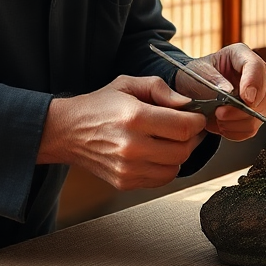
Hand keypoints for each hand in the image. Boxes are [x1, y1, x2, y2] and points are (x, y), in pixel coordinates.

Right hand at [38, 76, 207, 190]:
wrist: (67, 131)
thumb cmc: (99, 106)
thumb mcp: (128, 84)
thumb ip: (160, 89)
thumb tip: (186, 104)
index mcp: (135, 118)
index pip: (184, 127)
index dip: (198, 121)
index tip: (197, 116)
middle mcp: (132, 146)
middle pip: (184, 150)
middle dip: (192, 137)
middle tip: (188, 127)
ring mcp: (128, 168)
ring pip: (176, 168)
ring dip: (180, 153)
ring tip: (171, 140)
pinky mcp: (125, 182)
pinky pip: (161, 179)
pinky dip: (167, 167)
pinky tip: (158, 153)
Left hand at [174, 42, 265, 140]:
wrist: (189, 92)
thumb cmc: (194, 77)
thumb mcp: (197, 73)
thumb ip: (212, 81)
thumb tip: (230, 93)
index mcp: (241, 55)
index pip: (257, 67)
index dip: (254, 83)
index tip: (246, 99)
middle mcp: (255, 75)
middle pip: (264, 94)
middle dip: (242, 109)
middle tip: (219, 113)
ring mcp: (258, 96)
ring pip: (260, 114)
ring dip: (237, 122)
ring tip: (217, 118)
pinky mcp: (254, 114)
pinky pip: (252, 128)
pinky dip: (235, 131)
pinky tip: (221, 126)